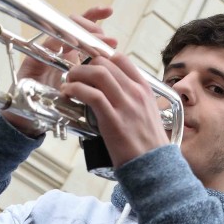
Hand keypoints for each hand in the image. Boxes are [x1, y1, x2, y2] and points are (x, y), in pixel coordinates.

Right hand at [1, 6, 116, 135]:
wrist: (33, 120)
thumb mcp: (85, 89)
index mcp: (73, 54)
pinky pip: (43, 46)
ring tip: (94, 38)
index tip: (109, 11)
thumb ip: (98, 77)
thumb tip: (120, 64)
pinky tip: (69, 43)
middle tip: (106, 35)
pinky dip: (56, 42)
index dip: (95, 18)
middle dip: (89, 25)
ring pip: (59, 32)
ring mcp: (45, 53)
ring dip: (77, 32)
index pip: (84, 31)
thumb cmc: (60, 106)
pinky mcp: (32, 61)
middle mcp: (59, 49)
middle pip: (72, 26)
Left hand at [62, 51, 169, 167]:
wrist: (155, 165)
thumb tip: (115, 92)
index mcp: (144, 88)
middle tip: (74, 75)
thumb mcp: (147, 112)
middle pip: (105, 62)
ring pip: (98, 73)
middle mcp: (136, 92)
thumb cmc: (148, 143)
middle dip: (84, 65)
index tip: (89, 67)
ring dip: (77, 74)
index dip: (100, 58)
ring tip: (69, 82)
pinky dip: (75, 89)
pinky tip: (68, 93)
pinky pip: (92, 94)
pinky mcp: (113, 120)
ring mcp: (126, 105)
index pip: (120, 59)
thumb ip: (133, 98)